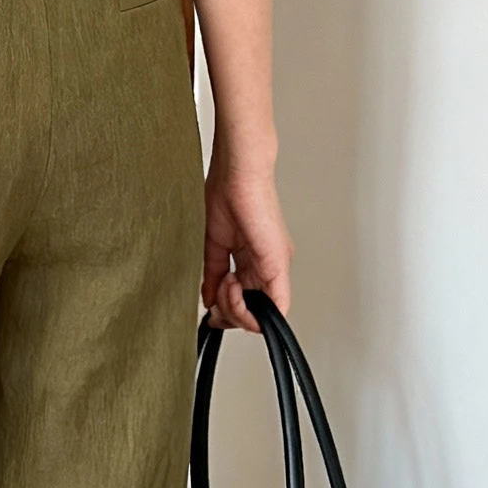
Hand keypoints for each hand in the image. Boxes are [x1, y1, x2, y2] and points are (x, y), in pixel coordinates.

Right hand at [202, 152, 292, 333]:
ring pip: (264, 315)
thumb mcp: (213, 245)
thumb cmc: (227, 193)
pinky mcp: (278, 264)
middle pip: (254, 314)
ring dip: (235, 310)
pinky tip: (231, 285)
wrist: (237, 172)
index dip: (228, 313)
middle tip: (214, 300)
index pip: (247, 303)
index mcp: (255, 261)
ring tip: (223, 284)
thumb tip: (209, 299)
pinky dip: (248, 308)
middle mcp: (268, 267)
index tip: (211, 307)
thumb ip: (213, 275)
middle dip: (229, 315)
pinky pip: (275, 306)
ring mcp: (276, 267)